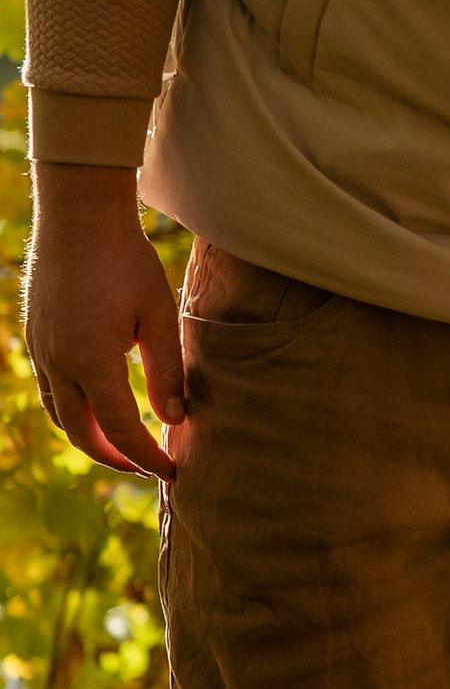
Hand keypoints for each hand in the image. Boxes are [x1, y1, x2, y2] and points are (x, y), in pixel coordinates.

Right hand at [22, 164, 188, 478]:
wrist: (79, 217)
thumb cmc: (126, 260)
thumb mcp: (159, 314)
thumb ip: (166, 371)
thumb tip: (174, 420)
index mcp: (92, 363)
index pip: (122, 430)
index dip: (148, 457)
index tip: (172, 471)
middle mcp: (59, 364)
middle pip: (84, 434)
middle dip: (117, 459)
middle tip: (150, 468)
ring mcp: (41, 352)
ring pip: (61, 416)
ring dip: (91, 439)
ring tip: (124, 447)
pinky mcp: (36, 338)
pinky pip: (50, 391)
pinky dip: (72, 412)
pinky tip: (95, 409)